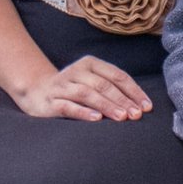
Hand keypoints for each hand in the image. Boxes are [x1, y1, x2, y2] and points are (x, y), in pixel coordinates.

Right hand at [10, 54, 151, 121]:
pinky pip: (68, 106)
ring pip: (87, 94)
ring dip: (107, 106)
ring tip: (122, 117)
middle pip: (104, 85)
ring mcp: (62, 86)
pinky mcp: (51, 101)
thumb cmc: (73, 89)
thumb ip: (112, 89)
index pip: (117, 75)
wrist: (36, 92)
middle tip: (136, 114)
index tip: (146, 107)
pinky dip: (83, 112)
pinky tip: (96, 119)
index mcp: (90, 64)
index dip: (133, 91)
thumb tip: (139, 105)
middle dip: (122, 100)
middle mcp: (76, 71)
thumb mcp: (92, 82)